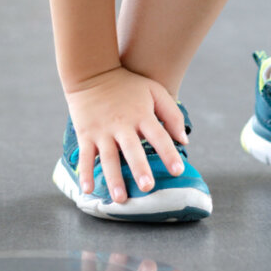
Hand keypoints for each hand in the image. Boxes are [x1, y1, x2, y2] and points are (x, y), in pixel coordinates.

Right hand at [65, 67, 187, 203]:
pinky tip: (88, 190)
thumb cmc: (127, 83)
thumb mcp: (154, 90)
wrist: (92, 73)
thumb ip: (172, 114)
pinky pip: (85, 156)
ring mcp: (102, 130)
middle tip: (147, 187)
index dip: (168, 153)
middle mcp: (121, 124)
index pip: (158, 136)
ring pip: (107, 157)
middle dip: (139, 168)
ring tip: (120, 198)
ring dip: (113, 178)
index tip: (177, 170)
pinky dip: (85, 173)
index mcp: (141, 114)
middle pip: (132, 149)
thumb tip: (184, 141)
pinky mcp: (86, 134)